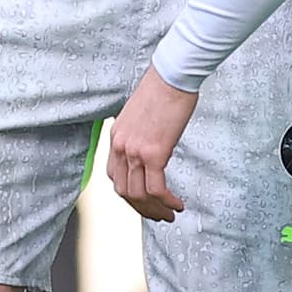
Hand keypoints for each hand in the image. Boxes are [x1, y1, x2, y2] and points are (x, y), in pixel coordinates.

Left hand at [103, 68, 201, 222]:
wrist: (172, 76)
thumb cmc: (163, 90)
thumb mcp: (141, 115)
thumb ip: (141, 134)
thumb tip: (153, 147)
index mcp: (116, 137)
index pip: (114, 176)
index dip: (128, 193)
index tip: (143, 201)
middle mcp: (121, 146)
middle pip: (124, 190)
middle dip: (141, 208)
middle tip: (158, 215)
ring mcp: (135, 151)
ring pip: (138, 195)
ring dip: (154, 210)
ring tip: (169, 214)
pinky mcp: (153, 153)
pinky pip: (156, 189)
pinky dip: (166, 201)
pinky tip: (177, 204)